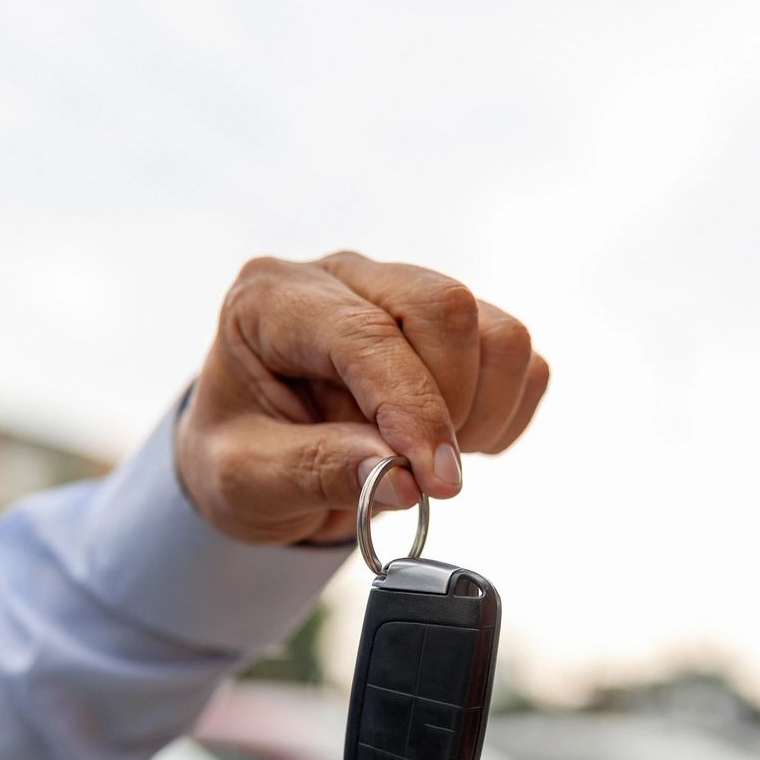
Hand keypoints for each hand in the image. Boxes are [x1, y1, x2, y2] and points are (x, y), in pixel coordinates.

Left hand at [176, 252, 549, 543]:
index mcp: (272, 299)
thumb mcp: (247, 480)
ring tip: (431, 461)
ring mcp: (404, 294)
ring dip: (483, 411)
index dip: (412, 408)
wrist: (258, 461)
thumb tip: (403, 478)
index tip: (436, 482)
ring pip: (495, 332)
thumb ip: (318, 472)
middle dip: (449, 404)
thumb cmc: (241, 458)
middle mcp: (344, 277)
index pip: (365, 333)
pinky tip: (455, 443)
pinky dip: (505, 412)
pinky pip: (519, 359)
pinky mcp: (453, 326)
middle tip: (420, 476)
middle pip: (445, 306)